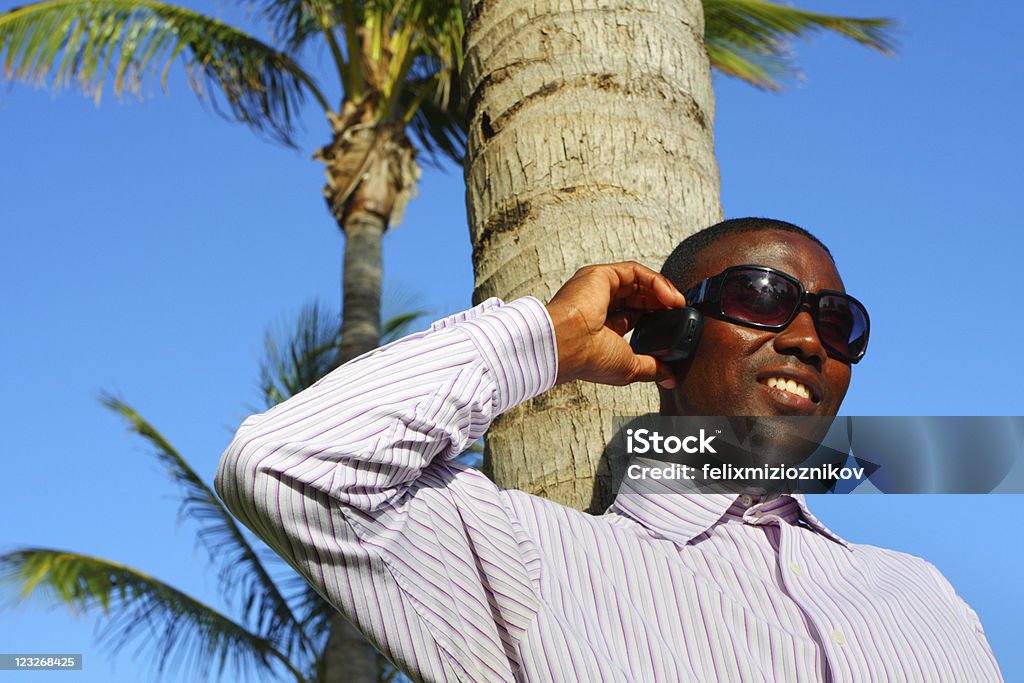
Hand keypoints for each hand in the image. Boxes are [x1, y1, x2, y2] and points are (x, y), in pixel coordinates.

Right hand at [545, 262, 686, 387]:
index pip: (633, 315)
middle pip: (637, 295)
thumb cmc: (587, 358)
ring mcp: (598, 288)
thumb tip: (669, 378)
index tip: (674, 324)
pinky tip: (669, 296)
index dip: (656, 317)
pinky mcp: (601, 275)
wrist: (568, 344)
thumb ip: (651, 368)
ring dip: (662, 291)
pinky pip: (635, 271)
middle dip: (661, 303)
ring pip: (637, 281)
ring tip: (678, 303)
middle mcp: (598, 305)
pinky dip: (655, 282)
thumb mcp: (629, 367)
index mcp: (601, 327)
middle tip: (679, 312)